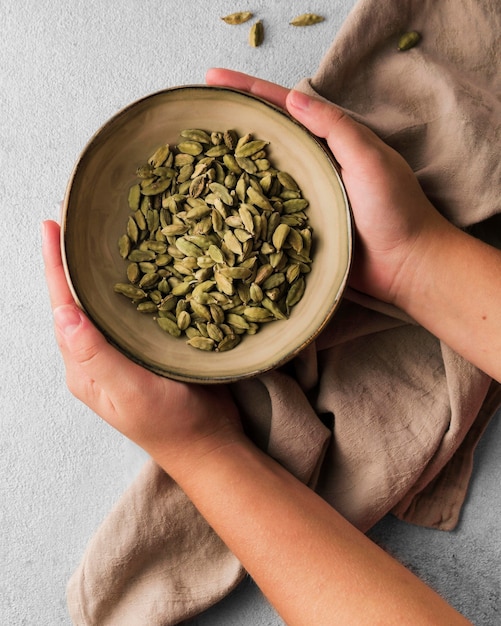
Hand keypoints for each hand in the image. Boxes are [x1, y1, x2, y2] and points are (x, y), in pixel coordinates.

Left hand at [42, 220, 242, 473]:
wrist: (208, 443)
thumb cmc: (169, 424)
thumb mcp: (128, 392)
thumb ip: (95, 355)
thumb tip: (64, 314)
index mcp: (84, 365)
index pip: (63, 306)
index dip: (56, 264)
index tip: (52, 225)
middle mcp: (98, 354)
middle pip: (78, 299)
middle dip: (73, 259)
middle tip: (76, 218)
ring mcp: (123, 351)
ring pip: (105, 302)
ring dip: (100, 267)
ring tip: (102, 233)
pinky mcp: (148, 348)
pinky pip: (133, 310)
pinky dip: (133, 283)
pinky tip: (142, 265)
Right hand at [206, 69, 449, 305]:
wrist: (408, 266)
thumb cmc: (396, 210)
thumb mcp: (369, 159)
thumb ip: (334, 127)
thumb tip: (293, 97)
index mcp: (329, 142)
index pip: (283, 108)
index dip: (248, 91)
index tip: (212, 79)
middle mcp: (312, 167)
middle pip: (265, 139)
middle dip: (231, 125)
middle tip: (194, 118)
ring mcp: (303, 199)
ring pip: (259, 178)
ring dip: (229, 168)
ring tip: (192, 159)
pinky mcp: (298, 231)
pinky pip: (264, 216)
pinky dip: (242, 210)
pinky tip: (215, 209)